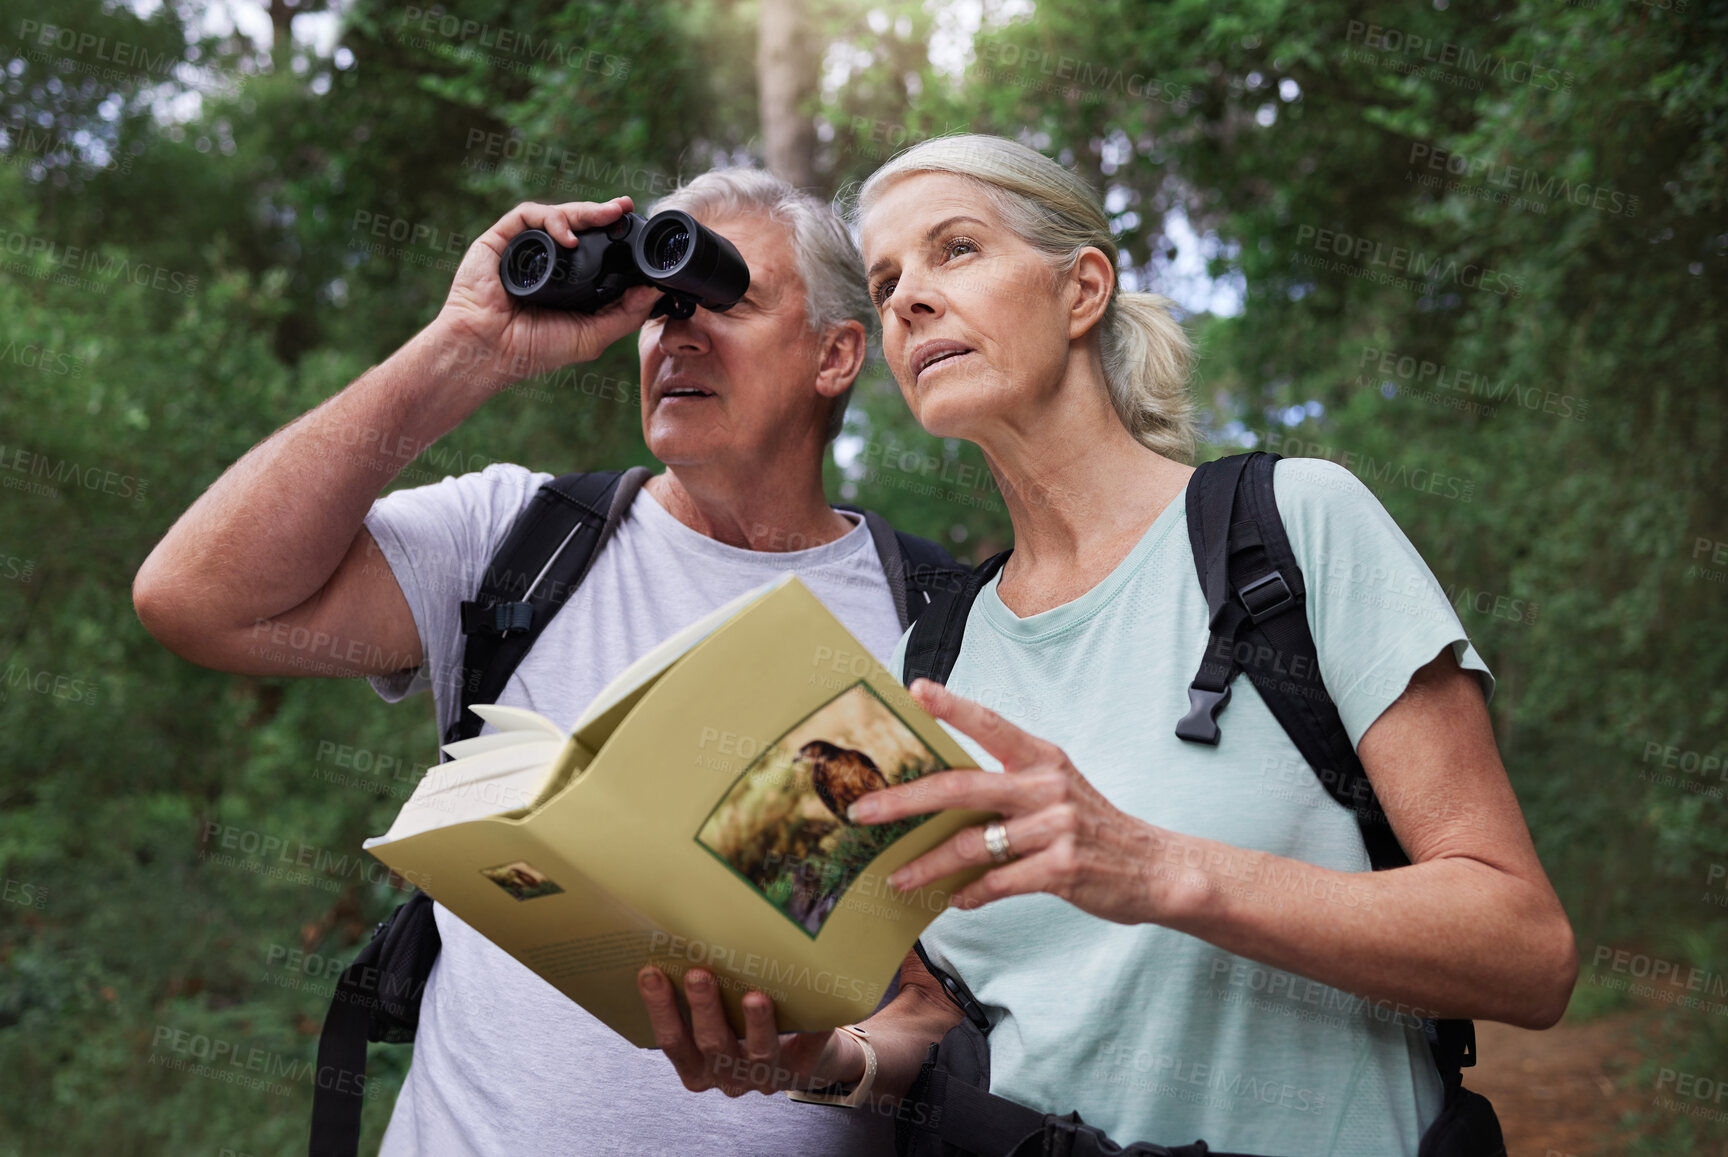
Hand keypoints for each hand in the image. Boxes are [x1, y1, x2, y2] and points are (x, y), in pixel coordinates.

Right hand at [432, 197, 661, 383]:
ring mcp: (524, 248)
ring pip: (557, 215)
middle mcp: (547, 260)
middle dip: (603, 213)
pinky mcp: (501, 239)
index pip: (596, 248)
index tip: (636, 226)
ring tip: (605, 215)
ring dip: (583, 210)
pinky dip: (551, 220)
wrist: (488, 350)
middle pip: (579, 225)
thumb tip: (655, 289)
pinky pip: (528, 215)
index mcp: (568, 280)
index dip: (616, 234)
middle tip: (623, 208)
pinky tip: (567, 238)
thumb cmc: (535, 348)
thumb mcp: (593, 335)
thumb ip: (626, 313)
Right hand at [637, 966, 863, 1096]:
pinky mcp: (799, 1069)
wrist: (797, 1057)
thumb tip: (683, 937)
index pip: (673, 1041)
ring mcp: (763, 1077)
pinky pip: (807, 1048)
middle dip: (705, 1009)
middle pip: (712, 1045)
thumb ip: (698, 994)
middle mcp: (726, 1076)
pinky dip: (811, 1030)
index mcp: (697, 1067)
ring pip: (757, 1052)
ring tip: (754, 997)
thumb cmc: (743, 1027)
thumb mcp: (715, 1020)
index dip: (659, 1010)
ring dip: (754, 1024)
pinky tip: (813, 1006)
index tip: (649, 973)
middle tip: (698, 974)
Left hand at [849, 679, 1171, 923]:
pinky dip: (969, 894)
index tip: (914, 690)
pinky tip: (952, 900)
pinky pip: (998, 882)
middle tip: (861, 812)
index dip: (951, 705)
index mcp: (1043, 758)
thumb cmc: (1095, 827)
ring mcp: (1055, 827)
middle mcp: (1047, 785)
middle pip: (960, 787)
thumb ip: (1009, 784)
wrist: (1157, 868)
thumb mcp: (1058, 789)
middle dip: (903, 801)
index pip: (990, 724)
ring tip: (897, 878)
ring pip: (971, 844)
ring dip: (927, 865)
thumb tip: (941, 794)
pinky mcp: (1061, 869)